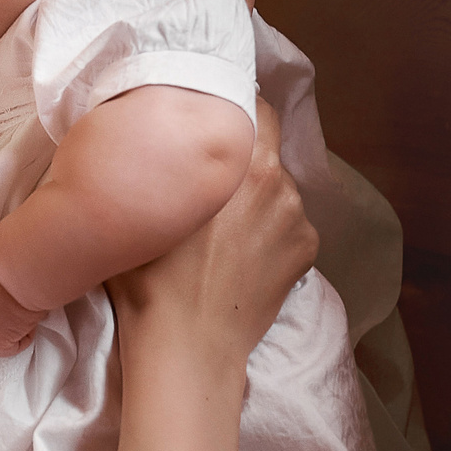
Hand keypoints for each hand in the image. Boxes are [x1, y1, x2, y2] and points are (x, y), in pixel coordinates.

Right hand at [108, 99, 312, 368]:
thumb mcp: (142, 203)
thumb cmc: (150, 277)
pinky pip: (289, 226)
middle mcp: (279, 180)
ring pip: (277, 189)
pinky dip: (270, 234)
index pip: (255, 105)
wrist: (186, 345)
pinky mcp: (307, 250)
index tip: (217, 122)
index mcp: (243, 159)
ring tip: (223, 233)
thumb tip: (156, 136)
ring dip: (257, 199)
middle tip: (211, 186)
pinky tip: (241, 258)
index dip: (236, 110)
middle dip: (242, 159)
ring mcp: (298, 217)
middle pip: (265, 149)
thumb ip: (162, 161)